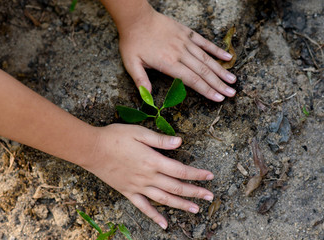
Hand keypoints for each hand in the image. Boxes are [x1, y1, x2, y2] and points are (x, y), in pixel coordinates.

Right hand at [83, 124, 213, 228]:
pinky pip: (143, 207)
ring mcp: (138, 187)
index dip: (196, 174)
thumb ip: (160, 140)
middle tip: (210, 197)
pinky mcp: (128, 192)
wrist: (91, 149)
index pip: (180, 170)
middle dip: (195, 192)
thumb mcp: (139, 132)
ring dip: (181, 205)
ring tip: (195, 210)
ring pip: (164, 199)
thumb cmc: (115, 137)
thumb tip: (180, 141)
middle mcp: (148, 176)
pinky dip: (154, 216)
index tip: (210, 177)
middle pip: (176, 187)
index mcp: (153, 160)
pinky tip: (164, 224)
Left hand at [118, 9, 236, 101]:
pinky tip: (227, 57)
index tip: (218, 99)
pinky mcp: (186, 33)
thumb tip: (147, 97)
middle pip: (203, 72)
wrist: (136, 18)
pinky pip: (204, 42)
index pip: (192, 80)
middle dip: (219, 84)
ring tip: (233, 80)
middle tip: (232, 94)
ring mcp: (185, 42)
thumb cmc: (133, 42)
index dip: (207, 90)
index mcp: (168, 63)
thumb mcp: (131, 64)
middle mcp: (180, 54)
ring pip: (206, 59)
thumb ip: (141, 81)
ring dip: (221, 70)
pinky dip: (216, 50)